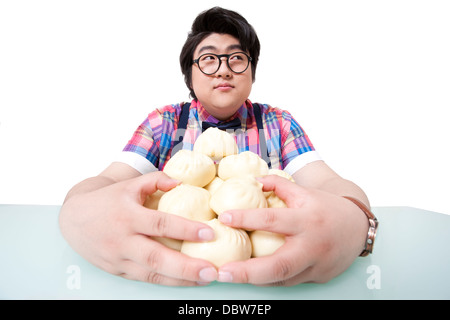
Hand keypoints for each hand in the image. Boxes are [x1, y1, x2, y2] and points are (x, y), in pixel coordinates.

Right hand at [59, 171, 217, 285]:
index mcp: (128, 215)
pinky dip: (167, 282)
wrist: (74, 218)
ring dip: (181, 280)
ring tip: (206, 279)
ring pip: (152, 274)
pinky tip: (186, 281)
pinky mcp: (118, 271)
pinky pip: (145, 279)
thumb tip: (181, 182)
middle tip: (212, 271)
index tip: (210, 233)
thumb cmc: (108, 200)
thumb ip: (156, 180)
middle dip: (187, 267)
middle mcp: (123, 240)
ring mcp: (119, 259)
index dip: (186, 229)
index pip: (160, 224)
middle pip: (157, 258)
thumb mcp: (130, 185)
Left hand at [217, 175, 367, 285]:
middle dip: (247, 272)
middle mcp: (311, 246)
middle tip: (222, 272)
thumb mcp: (304, 192)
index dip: (247, 218)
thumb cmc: (327, 208)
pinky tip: (250, 277)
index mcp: (307, 220)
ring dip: (253, 280)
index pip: (273, 219)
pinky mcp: (316, 278)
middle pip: (278, 265)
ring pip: (281, 280)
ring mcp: (315, 266)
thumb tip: (252, 181)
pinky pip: (288, 282)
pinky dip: (268, 280)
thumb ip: (278, 185)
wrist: (358, 228)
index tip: (224, 218)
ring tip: (227, 276)